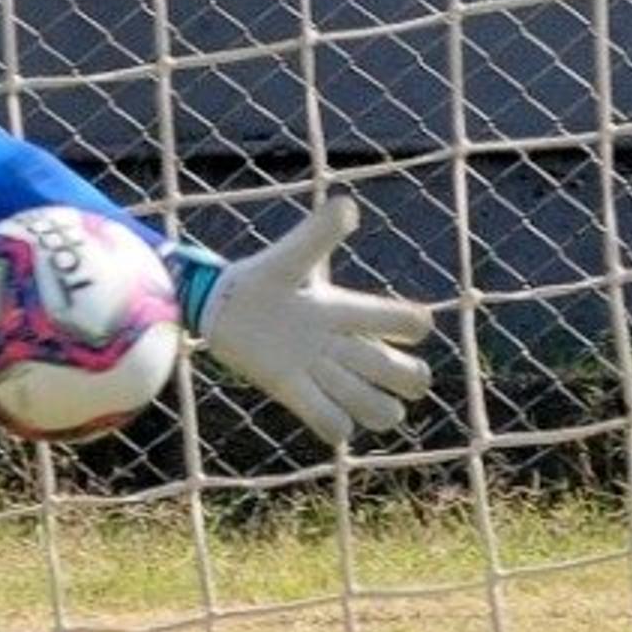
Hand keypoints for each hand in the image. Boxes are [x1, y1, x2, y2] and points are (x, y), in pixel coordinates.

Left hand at [178, 196, 436, 445]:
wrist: (219, 306)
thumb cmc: (260, 278)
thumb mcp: (290, 257)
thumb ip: (318, 234)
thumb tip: (348, 205)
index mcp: (346, 310)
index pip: (403, 320)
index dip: (413, 325)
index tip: (409, 324)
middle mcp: (342, 345)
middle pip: (401, 372)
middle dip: (409, 378)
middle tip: (396, 379)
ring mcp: (320, 372)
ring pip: (374, 405)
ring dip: (378, 410)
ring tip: (365, 407)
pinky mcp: (293, 392)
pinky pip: (330, 423)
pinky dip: (336, 426)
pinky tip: (329, 418)